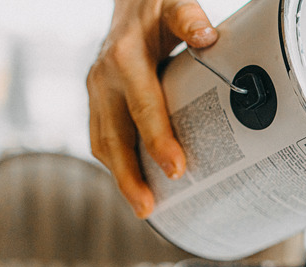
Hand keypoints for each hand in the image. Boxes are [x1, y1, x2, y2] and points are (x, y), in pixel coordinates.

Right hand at [87, 0, 217, 217]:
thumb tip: (208, 36)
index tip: (176, 168)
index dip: (158, 139)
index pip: (143, 107)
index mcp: (127, 58)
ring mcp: (97, 91)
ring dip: (121, 177)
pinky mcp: (98, 101)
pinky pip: (102, 137)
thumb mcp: (175, 5)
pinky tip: (135, 185)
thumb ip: (190, 18)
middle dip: (130, 174)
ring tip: (144, 208)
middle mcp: (105, 78)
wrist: (131, 2)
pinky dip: (117, 163)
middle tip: (149, 207)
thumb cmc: (157, 8)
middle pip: (114, 135)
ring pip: (103, 142)